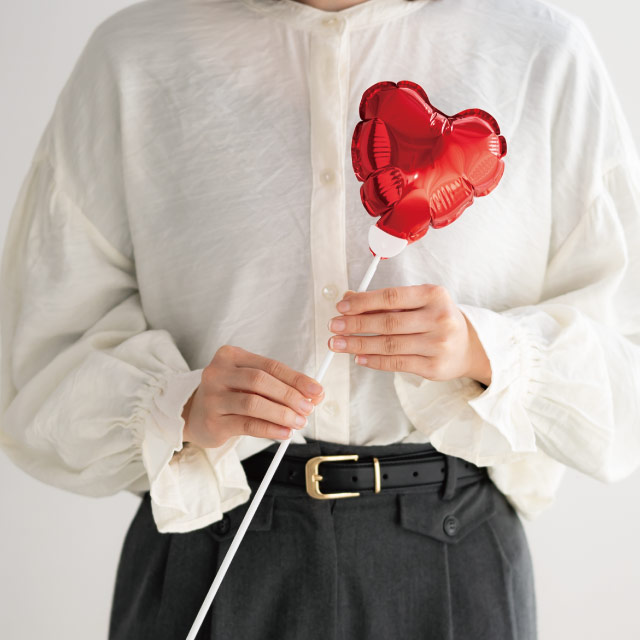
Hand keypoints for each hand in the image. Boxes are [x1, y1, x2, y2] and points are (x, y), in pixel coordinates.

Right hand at [181, 345, 323, 447]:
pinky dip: (270, 429)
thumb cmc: (228, 395)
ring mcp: (213, 397)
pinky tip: (284, 432)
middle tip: (308, 408)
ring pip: (253, 403)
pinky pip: (247, 424)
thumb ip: (278, 385)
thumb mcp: (249, 382)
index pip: (270, 366)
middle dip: (290, 395)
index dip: (296, 378)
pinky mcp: (213, 421)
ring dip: (281, 413)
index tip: (316, 390)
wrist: (193, 415)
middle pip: (261, 381)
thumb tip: (314, 395)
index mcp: (230, 356)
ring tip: (299, 421)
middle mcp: (218, 373)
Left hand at [327, 284, 491, 385]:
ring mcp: (438, 345)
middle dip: (356, 324)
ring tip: (339, 344)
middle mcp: (440, 319)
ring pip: (390, 345)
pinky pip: (396, 363)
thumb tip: (348, 299)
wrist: (468, 347)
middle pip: (388, 322)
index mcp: (435, 295)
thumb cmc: (436, 319)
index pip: (392, 297)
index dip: (363, 302)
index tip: (341, 307)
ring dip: (358, 345)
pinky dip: (374, 361)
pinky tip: (358, 357)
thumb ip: (384, 302)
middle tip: (334, 326)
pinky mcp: (434, 367)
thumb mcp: (417, 303)